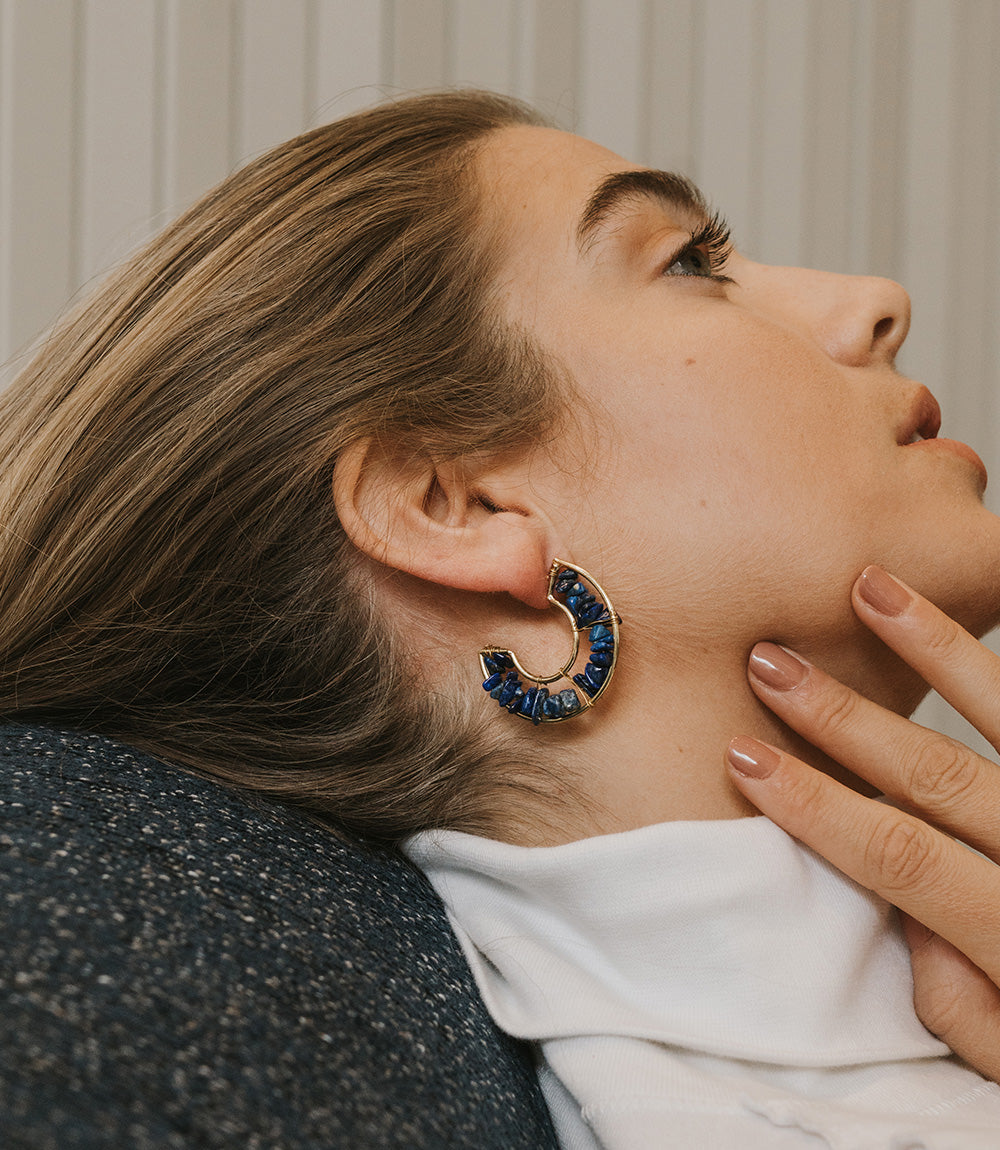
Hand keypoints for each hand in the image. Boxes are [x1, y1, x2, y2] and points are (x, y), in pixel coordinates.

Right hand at [726, 565, 999, 1081]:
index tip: (743, 757)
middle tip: (770, 661)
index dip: (814, 804)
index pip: (901, 857)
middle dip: (840, 716)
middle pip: (936, 774)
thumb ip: (967, 1015)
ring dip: (933, 645)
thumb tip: (907, 926)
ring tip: (871, 586)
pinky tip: (979, 598)